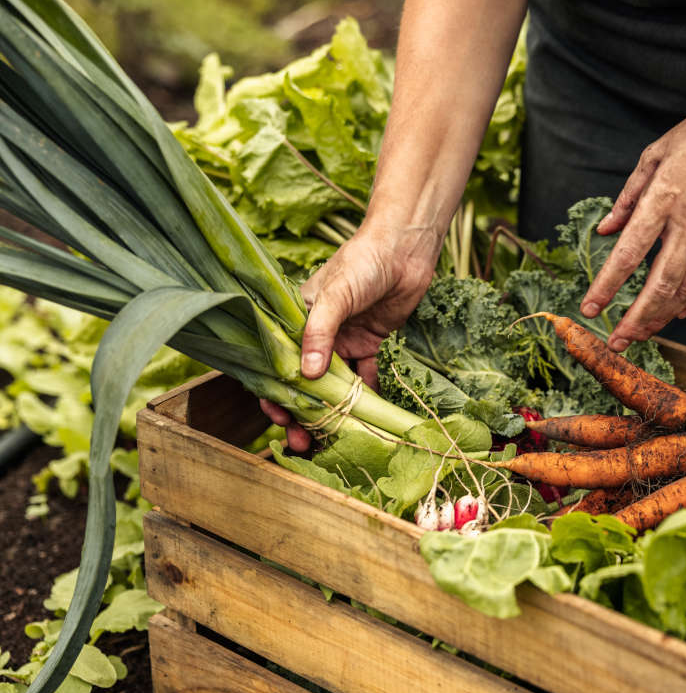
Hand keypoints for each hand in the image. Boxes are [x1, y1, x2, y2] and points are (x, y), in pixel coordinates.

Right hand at [260, 221, 441, 450]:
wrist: (405, 249)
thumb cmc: (363, 261)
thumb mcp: (335, 294)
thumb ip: (320, 332)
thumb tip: (306, 375)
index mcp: (295, 319)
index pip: (277, 363)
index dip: (275, 393)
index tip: (279, 419)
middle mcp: (317, 334)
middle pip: (304, 383)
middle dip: (302, 414)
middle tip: (303, 443)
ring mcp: (344, 341)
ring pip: (334, 386)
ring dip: (333, 413)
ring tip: (332, 441)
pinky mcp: (371, 345)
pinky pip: (365, 378)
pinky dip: (367, 397)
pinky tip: (369, 419)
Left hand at [579, 89, 685, 350]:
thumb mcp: (656, 153)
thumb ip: (629, 196)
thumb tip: (606, 229)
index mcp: (664, 199)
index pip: (629, 253)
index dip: (607, 286)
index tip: (589, 309)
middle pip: (660, 284)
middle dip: (636, 319)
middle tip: (617, 342)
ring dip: (663, 316)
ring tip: (643, 333)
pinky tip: (680, 313)